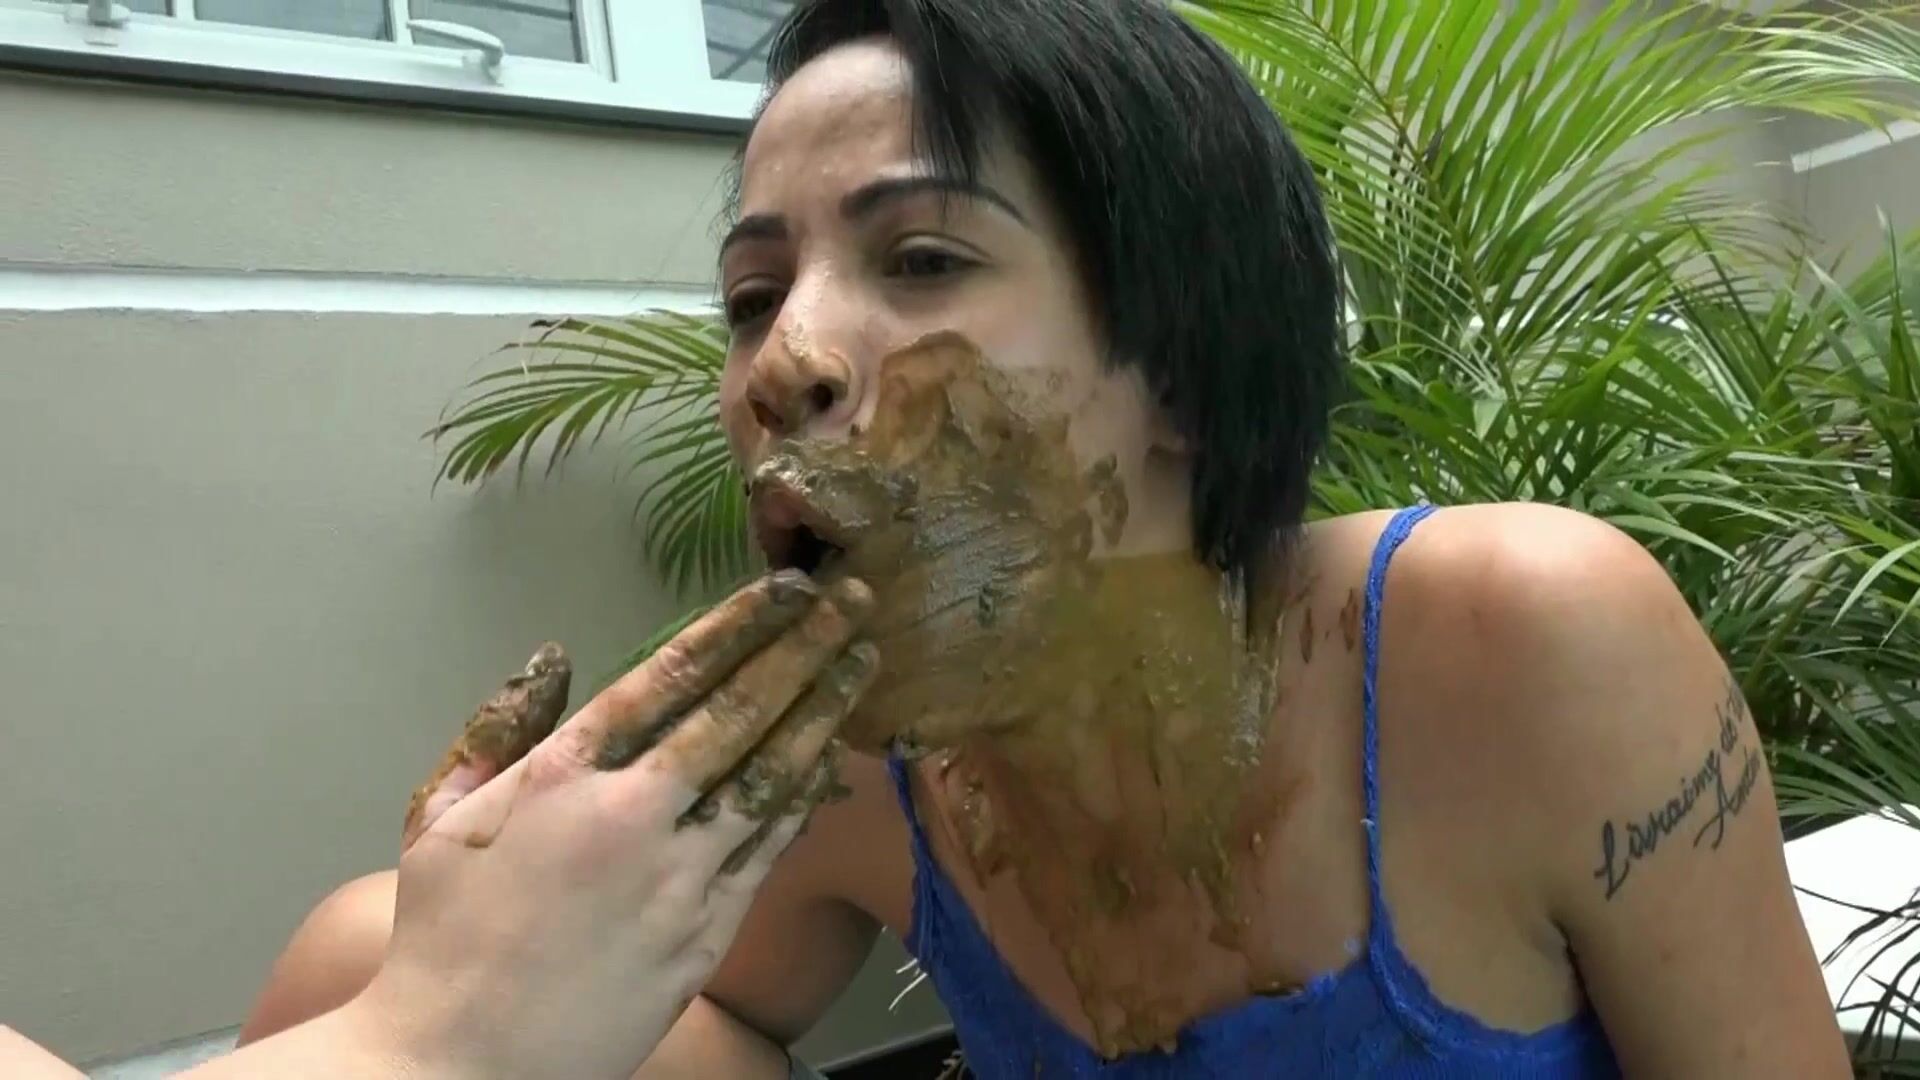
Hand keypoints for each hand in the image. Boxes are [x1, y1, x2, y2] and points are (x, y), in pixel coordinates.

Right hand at [362, 571, 876, 1079]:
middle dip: (801, 649)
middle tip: (852, 602)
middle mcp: (630, 814)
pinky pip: (769, 851)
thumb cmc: (441, 940)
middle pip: (736, 713)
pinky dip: (804, 800)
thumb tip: (552, 657)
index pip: (669, 676)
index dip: (737, 625)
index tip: (785, 588)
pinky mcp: (705, 934)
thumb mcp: (437, 818)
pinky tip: (831, 764)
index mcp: (562, 774)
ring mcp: (676, 876)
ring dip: (821, 713)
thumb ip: (495, 729)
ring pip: (769, 776)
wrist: (461, 1062)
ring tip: (861, 664)